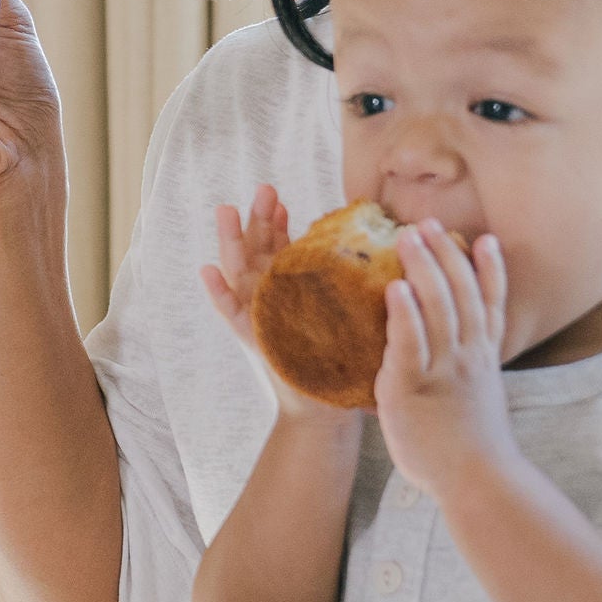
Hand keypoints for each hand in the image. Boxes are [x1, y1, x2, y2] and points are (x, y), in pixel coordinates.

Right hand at [196, 186, 345, 422]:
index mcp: (290, 292)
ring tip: (226, 210)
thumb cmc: (340, 365)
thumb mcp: (349, 318)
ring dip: (232, 241)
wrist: (322, 412)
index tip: (281, 198)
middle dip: (258, 220)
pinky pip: (232, 313)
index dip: (277, 224)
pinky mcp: (253, 339)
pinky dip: (218, 293)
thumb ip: (354, 289)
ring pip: (241, 272)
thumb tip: (393, 252)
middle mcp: (269, 300)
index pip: (280, 250)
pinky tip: (208, 271)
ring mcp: (256, 317)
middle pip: (259, 252)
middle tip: (264, 189)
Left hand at [372, 218, 519, 499]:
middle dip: (446, 254)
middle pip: (462, 293)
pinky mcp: (414, 386)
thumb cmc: (472, 448)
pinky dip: (404, 312)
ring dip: (423, 268)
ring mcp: (444, 369)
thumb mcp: (477, 400)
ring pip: (438, 307)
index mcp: (483, 358)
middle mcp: (468, 356)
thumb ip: (466, 376)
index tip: (484, 238)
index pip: (491, 303)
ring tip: (408, 235)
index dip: (489, 269)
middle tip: (429, 222)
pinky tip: (395, 286)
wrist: (478, 481)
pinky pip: (410, 342)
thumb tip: (451, 362)